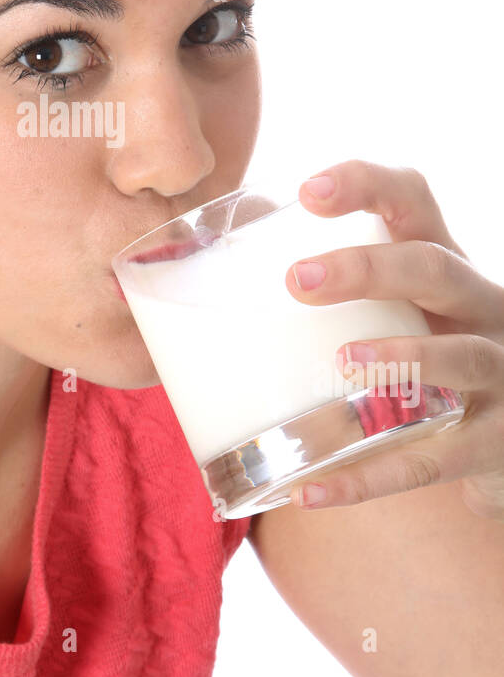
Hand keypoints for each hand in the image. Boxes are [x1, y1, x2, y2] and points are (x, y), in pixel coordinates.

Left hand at [284, 160, 503, 518]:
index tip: (308, 191)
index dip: (367, 184)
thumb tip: (202, 275)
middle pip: (436, 269)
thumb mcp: (397, 313)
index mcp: (442, 266)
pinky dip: (370, 478)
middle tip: (298, 279)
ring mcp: (500, 374)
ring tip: (344, 362)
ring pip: (461, 357)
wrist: (499, 443)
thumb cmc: (423, 361)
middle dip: (370, 269)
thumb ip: (328, 293)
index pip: (414, 201)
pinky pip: (432, 462)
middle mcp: (481, 308)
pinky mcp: (496, 445)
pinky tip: (310, 491)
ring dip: (402, 359)